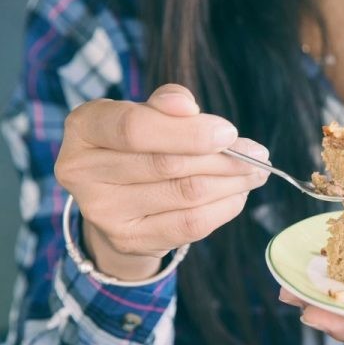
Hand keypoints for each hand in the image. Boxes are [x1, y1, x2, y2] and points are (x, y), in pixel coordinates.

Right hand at [55, 84, 269, 280]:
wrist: (118, 199)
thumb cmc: (139, 145)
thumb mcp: (146, 114)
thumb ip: (166, 105)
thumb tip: (185, 104)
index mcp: (85, 127)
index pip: (134, 128)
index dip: (188, 131)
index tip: (229, 132)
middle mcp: (83, 170)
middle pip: (168, 164)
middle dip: (224, 158)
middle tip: (258, 155)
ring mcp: (104, 211)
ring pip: (186, 194)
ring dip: (232, 182)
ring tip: (255, 172)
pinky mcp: (129, 239)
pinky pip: (191, 224)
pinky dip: (224, 207)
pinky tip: (238, 194)